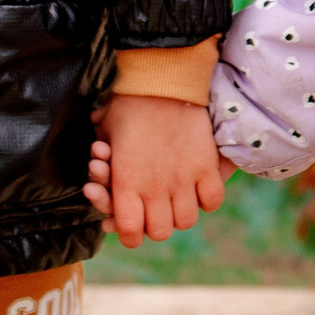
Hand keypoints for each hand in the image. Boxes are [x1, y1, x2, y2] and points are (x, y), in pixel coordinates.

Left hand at [83, 95, 226, 246]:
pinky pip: (212, 199)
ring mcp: (182, 178)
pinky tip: (199, 191)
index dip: (129, 235)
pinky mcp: (205, 166)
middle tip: (155, 213)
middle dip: (155, 227)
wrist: (162, 79)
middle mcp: (154, 187)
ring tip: (177, 202)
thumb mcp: (106, 136)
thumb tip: (102, 173)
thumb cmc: (128, 105)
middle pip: (159, 232)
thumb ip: (105, 166)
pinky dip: (206, 200)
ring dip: (180, 215)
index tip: (131, 228)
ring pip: (186, 220)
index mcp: (126, 182)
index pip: (129, 230)